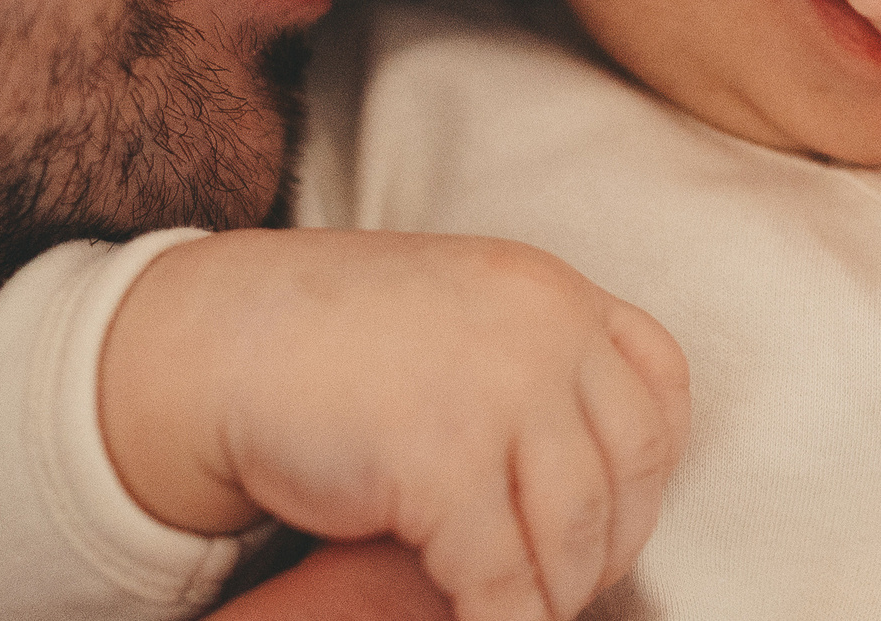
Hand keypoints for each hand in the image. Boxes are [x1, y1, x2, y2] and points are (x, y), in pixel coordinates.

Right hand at [101, 229, 689, 620]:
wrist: (219, 340)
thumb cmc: (337, 342)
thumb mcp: (465, 319)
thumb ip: (536, 364)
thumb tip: (606, 483)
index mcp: (552, 292)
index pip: (661, 382)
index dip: (648, 464)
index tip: (618, 513)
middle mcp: (542, 330)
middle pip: (629, 465)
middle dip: (608, 541)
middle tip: (570, 584)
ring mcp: (498, 389)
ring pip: (574, 531)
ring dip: (556, 591)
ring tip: (528, 609)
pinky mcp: (442, 461)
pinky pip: (501, 577)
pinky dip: (502, 618)